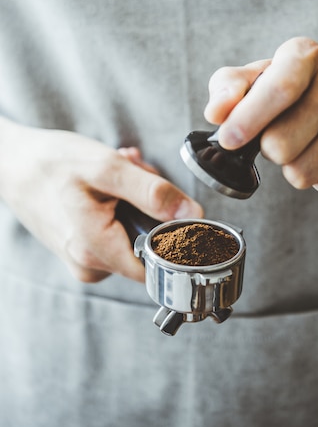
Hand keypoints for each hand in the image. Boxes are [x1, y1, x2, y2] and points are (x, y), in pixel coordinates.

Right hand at [0, 120, 202, 281]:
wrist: (12, 162)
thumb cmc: (52, 162)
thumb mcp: (107, 167)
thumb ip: (152, 192)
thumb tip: (192, 214)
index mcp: (96, 250)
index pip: (160, 263)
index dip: (172, 231)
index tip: (163, 200)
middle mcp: (90, 264)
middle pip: (148, 243)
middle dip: (150, 207)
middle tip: (134, 176)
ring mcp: (84, 260)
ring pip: (134, 235)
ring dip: (135, 202)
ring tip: (116, 178)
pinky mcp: (81, 251)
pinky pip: (116, 233)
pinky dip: (119, 206)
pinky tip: (106, 186)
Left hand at [204, 36, 317, 196]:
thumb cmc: (307, 84)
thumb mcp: (268, 72)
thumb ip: (231, 87)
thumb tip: (215, 114)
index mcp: (307, 57)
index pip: (278, 90)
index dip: (247, 120)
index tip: (228, 139)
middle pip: (280, 146)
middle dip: (270, 149)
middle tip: (282, 132)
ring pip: (302, 173)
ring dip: (294, 166)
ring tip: (307, 142)